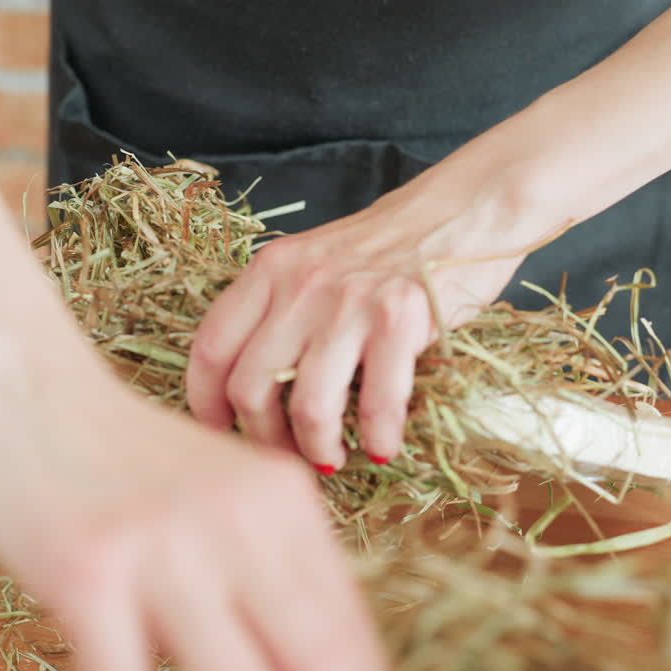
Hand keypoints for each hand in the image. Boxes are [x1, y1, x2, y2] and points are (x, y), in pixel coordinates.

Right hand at [0, 330, 396, 670]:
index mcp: (283, 502)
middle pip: (318, 668)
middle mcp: (237, 521)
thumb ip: (274, 563)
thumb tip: (321, 669)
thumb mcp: (224, 488)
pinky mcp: (88, 570)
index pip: (351, 634)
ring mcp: (163, 545)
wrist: (23, 385)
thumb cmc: (123, 455)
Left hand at [187, 159, 546, 472]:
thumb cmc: (389, 248)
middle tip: (285, 455)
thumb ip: (282, 311)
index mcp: (270, 270)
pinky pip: (375, 404)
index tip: (220, 431)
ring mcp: (348, 302)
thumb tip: (255, 392)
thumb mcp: (316, 263)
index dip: (205, 403)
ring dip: (317, 450)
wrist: (465, 209)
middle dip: (263, 438)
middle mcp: (299, 285)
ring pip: (308, 407)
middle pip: (249, 388)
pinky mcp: (399, 320)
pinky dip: (376, 439)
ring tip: (331, 460)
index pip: (210, 348)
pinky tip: (381, 448)